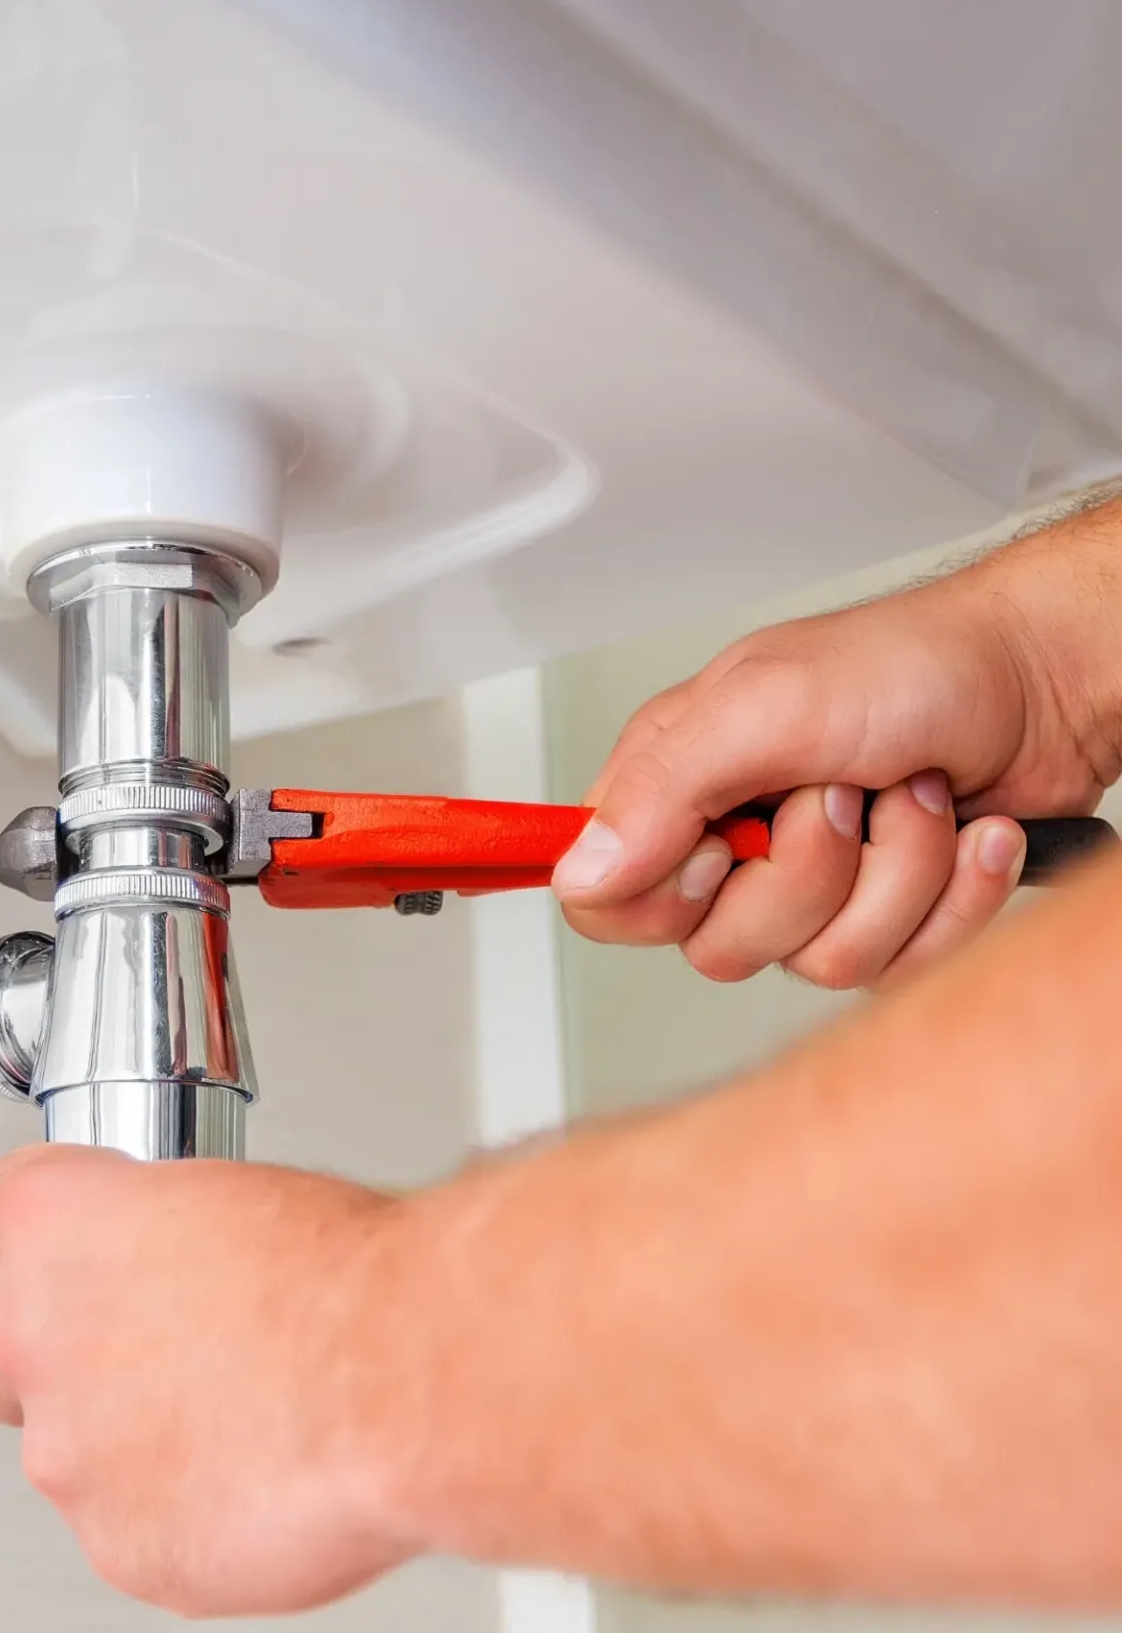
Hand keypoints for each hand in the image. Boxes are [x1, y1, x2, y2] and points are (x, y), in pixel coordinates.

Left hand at [0, 1145, 418, 1615]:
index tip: (48, 1259)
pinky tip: (259, 1485)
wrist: (401, 1377)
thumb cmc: (342, 1276)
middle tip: (160, 1363)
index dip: (26, 1246)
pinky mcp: (121, 1548)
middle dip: (65, 1365)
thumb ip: (160, 1242)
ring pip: (72, 1457)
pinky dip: (185, 1520)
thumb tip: (173, 1269)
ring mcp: (69, 1454)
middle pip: (2, 1358)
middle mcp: (34, 1336)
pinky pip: (134, 1534)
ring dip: (133, 1448)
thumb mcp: (233, 1197)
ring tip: (244, 1427)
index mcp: (54, 1224)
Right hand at [552, 529, 1120, 987]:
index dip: (661, 897)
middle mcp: (733, 839)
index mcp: (676, 783)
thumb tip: (584, 868)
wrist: (1047, 682)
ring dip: (897, 876)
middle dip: (808, 877)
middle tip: (840, 797)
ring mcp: (811, 885)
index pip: (603, 899)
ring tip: (913, 799)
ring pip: (819, 962)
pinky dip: (953, 896)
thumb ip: (662, 787)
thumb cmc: (915, 666)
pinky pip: (898, 966)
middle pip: (719, 947)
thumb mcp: (769, 704)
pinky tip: (965, 833)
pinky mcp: (883, 914)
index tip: (720, 847)